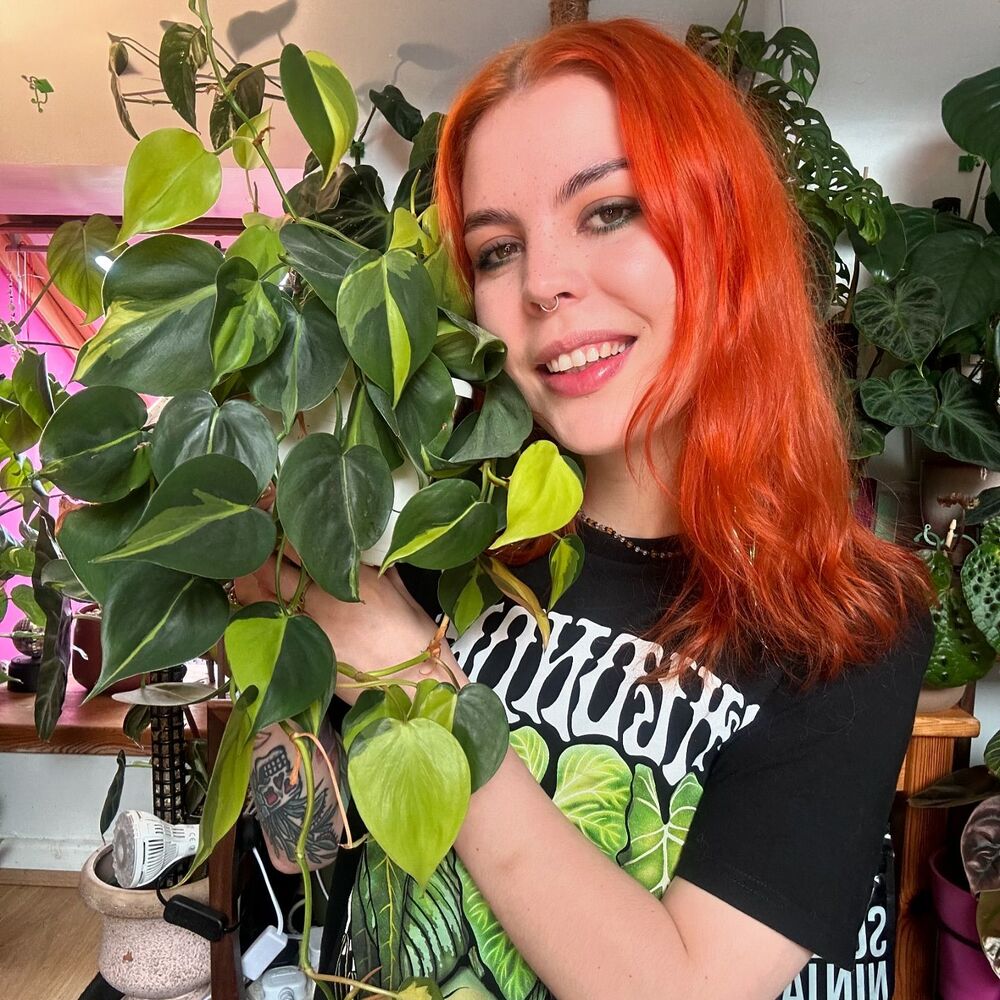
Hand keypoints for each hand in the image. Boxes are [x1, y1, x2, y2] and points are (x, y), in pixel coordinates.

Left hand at [232, 491, 466, 704]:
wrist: (412, 680)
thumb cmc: (414, 636)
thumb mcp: (398, 588)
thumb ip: (372, 565)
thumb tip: (360, 549)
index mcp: (348, 576)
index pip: (296, 543)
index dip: (278, 529)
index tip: (275, 522)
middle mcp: (322, 599)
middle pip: (267, 568)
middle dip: (256, 554)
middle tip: (254, 546)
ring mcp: (305, 627)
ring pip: (256, 596)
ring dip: (248, 581)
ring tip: (250, 573)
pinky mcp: (299, 652)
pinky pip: (259, 626)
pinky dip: (251, 610)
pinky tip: (252, 604)